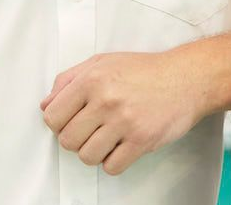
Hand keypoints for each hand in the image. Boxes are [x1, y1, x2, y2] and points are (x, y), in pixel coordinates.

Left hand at [39, 50, 207, 174]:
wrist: (184, 78)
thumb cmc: (143, 70)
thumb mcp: (101, 62)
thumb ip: (68, 80)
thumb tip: (46, 104)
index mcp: (91, 79)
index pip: (53, 115)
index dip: (57, 122)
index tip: (67, 121)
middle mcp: (105, 100)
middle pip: (67, 140)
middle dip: (75, 138)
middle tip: (89, 129)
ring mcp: (124, 122)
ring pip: (87, 156)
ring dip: (93, 151)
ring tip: (105, 138)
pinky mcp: (141, 140)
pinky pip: (111, 167)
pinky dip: (113, 161)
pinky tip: (120, 145)